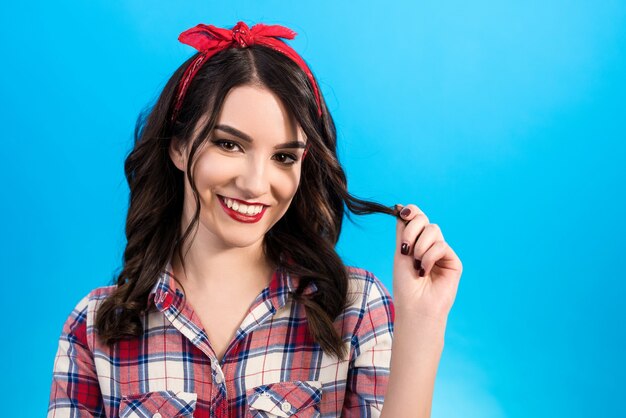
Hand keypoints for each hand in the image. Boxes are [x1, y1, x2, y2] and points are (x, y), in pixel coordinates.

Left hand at [392, 203, 462, 321]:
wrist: (415, 307)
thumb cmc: (405, 285)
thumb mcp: (400, 253)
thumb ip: (403, 231)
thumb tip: (399, 207)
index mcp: (416, 241)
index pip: (416, 217)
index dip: (411, 211)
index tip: (401, 213)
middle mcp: (429, 244)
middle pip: (424, 219)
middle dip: (412, 229)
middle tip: (406, 248)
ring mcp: (442, 252)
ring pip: (433, 230)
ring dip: (420, 246)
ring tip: (416, 264)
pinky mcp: (453, 261)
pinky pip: (441, 246)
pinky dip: (429, 257)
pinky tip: (425, 271)